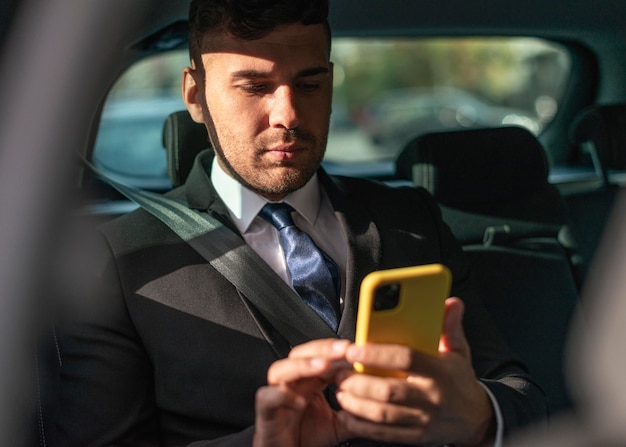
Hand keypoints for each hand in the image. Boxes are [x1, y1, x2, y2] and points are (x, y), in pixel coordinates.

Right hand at [253, 339, 354, 446]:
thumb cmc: (307, 438)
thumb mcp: (339, 425)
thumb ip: (355, 411)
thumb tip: (380, 403)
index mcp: (309, 381)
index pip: (321, 356)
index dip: (337, 351)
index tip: (358, 350)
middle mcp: (292, 383)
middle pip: (300, 354)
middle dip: (322, 349)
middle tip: (344, 349)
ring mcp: (277, 395)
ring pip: (281, 369)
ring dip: (302, 365)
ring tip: (323, 365)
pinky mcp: (265, 412)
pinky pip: (268, 397)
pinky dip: (281, 395)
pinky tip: (298, 400)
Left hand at [336, 297, 495, 446]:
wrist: (477, 420)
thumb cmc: (459, 380)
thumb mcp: (458, 351)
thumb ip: (449, 326)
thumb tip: (451, 302)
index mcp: (439, 372)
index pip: (405, 359)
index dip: (377, 354)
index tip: (354, 349)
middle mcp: (431, 397)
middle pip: (389, 390)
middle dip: (359, 381)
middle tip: (340, 372)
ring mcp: (424, 420)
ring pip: (383, 414)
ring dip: (356, 403)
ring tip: (340, 390)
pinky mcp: (417, 437)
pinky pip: (384, 434)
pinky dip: (362, 426)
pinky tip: (348, 415)